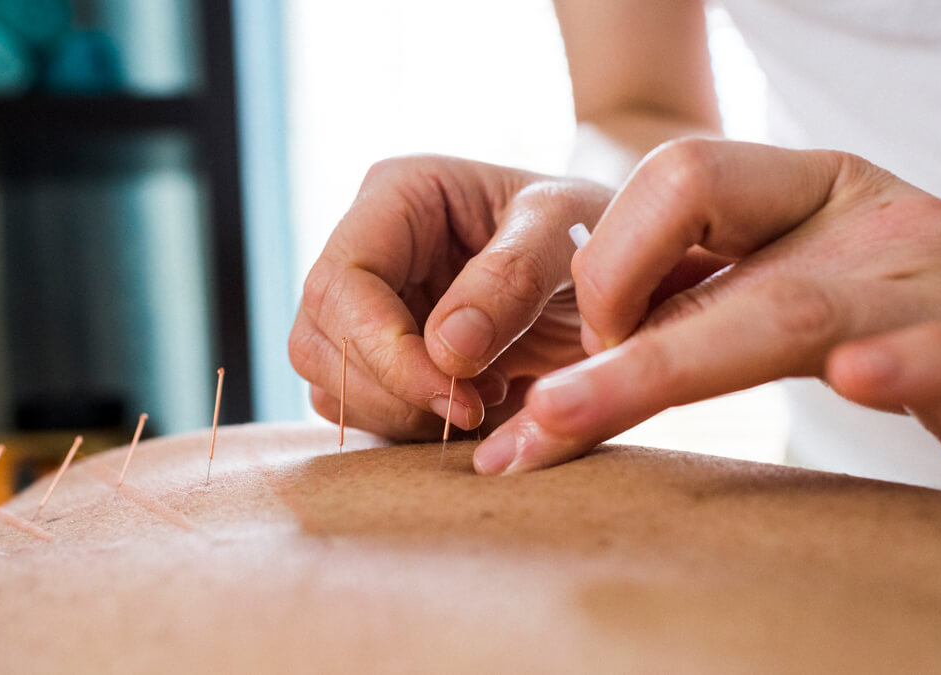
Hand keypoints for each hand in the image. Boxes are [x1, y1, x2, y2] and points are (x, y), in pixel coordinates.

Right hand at [289, 155, 612, 438]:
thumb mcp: (569, 233)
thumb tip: (445, 349)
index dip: (382, 349)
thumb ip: (513, 278)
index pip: (341, 282)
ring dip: (401, 414)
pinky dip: (413, 428)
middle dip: (389, 391)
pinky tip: (480, 409)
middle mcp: (370, 250)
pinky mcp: (386, 358)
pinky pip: (365, 410)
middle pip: (317, 340)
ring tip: (488, 398)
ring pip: (330, 384)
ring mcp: (372, 308)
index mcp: (397, 197)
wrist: (623, 274)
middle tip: (475, 407)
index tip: (455, 392)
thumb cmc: (594, 230)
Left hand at [473, 139, 940, 483]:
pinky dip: (904, 364)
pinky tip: (858, 379)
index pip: (677, 178)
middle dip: (606, 321)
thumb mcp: (795, 292)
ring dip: (675, 365)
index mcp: (804, 192)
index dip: (610, 261)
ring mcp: (931, 280)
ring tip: (582, 412)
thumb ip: (701, 309)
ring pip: (796, 309)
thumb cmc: (904, 320)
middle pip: (710, 236)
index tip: (587, 352)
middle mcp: (860, 220)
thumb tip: (576, 357)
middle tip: (536, 416)